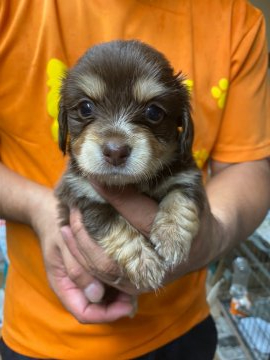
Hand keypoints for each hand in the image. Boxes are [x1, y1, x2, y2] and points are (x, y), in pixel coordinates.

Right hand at [30, 187, 134, 322]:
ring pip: (104, 298)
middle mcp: (74, 288)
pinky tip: (129, 271)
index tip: (128, 305)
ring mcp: (84, 280)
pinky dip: (118, 281)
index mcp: (64, 287)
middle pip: (97, 308)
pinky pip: (106, 283)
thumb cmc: (58, 229)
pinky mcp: (92, 271)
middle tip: (137, 292)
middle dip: (117, 305)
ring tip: (136, 282)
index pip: (85, 313)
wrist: (52, 215)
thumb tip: (96, 294)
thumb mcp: (64, 246)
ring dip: (120, 294)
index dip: (107, 314)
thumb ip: (77, 269)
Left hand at [64, 182, 220, 293]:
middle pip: (114, 251)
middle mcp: (159, 267)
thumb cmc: (195, 212)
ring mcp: (144, 281)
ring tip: (67, 218)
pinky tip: (70, 235)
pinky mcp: (131, 286)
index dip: (116, 196)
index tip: (94, 177)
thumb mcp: (188, 192)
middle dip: (88, 227)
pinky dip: (81, 256)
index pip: (140, 217)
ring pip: (101, 268)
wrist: (202, 246)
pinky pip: (100, 275)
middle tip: (74, 203)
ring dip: (79, 243)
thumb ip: (168, 181)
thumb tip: (130, 165)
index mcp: (177, 239)